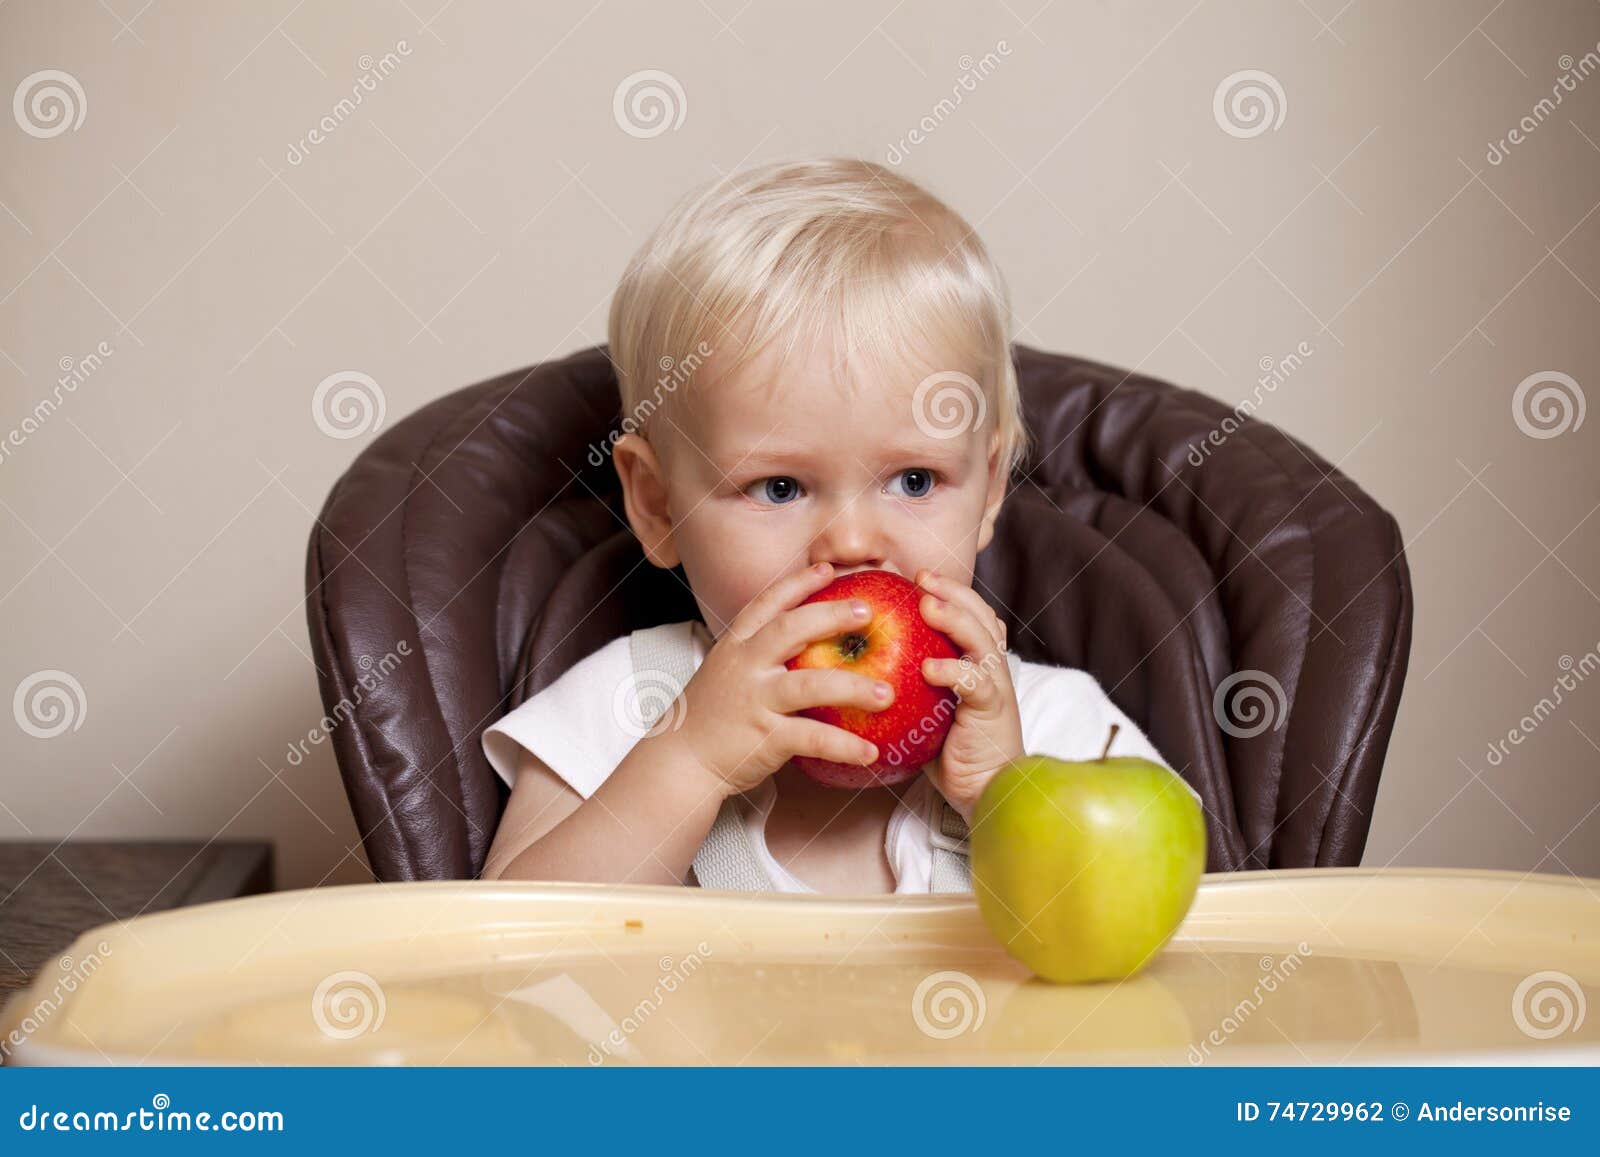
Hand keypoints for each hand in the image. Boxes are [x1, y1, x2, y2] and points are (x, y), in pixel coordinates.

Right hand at [658, 562, 890, 797]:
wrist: (681, 761)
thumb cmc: (713, 716)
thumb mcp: (729, 673)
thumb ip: (762, 655)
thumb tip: (809, 642)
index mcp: (737, 647)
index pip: (767, 604)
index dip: (798, 584)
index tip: (828, 570)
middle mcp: (745, 666)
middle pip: (790, 630)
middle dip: (831, 616)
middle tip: (869, 613)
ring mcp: (755, 700)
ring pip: (810, 685)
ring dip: (853, 687)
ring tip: (886, 693)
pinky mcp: (765, 737)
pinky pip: (812, 738)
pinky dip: (844, 745)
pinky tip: (871, 751)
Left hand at [913, 568, 1024, 823]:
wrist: (984, 792)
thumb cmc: (948, 751)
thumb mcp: (926, 709)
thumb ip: (908, 683)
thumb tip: (857, 664)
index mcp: (978, 663)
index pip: (971, 615)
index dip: (949, 592)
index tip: (918, 578)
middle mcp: (992, 669)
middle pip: (980, 616)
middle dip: (952, 592)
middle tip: (922, 578)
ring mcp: (997, 688)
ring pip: (983, 641)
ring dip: (955, 619)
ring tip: (927, 606)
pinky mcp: (993, 712)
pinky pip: (977, 684)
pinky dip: (954, 671)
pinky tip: (930, 668)